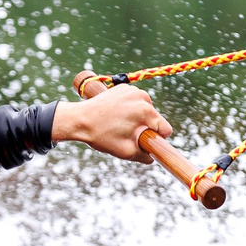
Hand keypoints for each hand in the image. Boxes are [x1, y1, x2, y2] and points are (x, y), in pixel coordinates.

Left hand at [56, 83, 173, 162]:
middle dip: (145, 128)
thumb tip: (153, 157)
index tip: (146, 142)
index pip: (166, 129)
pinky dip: (129, 109)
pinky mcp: (124, 87)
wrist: (80, 119)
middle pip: (155, 118)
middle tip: (126, 134)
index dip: (158, 139)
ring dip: (137, 118)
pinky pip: (134, 101)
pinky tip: (116, 115)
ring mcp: (133, 90)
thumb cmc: (102, 136)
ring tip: (119, 124)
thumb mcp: (126, 152)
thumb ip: (144, 156)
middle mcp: (143, 97)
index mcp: (146, 112)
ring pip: (145, 110)